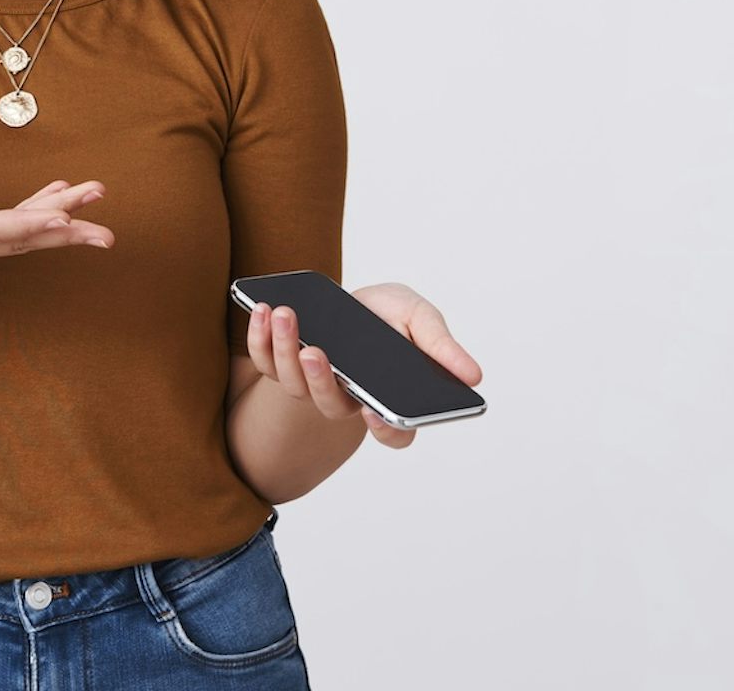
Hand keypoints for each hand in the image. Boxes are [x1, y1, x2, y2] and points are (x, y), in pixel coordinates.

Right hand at [0, 143, 115, 304]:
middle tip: (103, 223)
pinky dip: (42, 217)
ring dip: (65, 220)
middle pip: (23, 237)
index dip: (29, 225)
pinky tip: (62, 199)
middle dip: (66, 228)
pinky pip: (17, 234)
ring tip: (96, 196)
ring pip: (26, 237)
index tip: (63, 220)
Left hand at [244, 281, 481, 449]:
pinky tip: (264, 310)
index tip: (375, 413)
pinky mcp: (280, 366)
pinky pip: (264, 360)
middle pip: (331, 405)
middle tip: (314, 350)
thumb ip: (441, 346)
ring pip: (294, 382)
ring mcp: (310, 385)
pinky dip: (259, 336)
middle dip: (319, 377)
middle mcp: (347, 399)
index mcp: (385, 398)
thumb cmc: (389, 316)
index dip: (384, 429)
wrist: (352, 301)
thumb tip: (474, 376)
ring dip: (285, 349)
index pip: (391, 432)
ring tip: (286, 314)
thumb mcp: (420, 319)